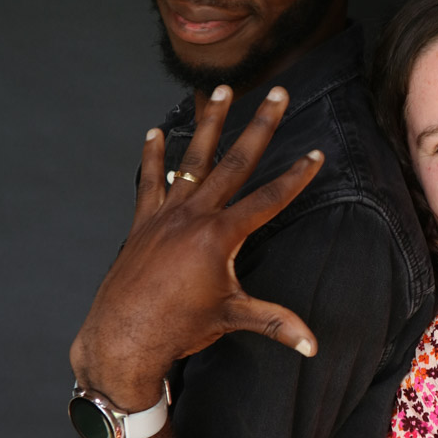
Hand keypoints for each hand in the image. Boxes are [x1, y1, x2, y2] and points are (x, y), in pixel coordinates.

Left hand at [70, 85, 323, 408]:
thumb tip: (313, 345)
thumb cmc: (180, 330)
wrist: (121, 340)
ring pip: (194, 159)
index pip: (269, 198)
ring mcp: (166, 215)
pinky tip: (156, 131)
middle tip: (278, 94)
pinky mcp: (144, 222)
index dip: (296, 176)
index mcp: (221, 236)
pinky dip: (152, 156)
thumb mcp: (233, 318)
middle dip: (262, 126)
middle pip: (236, 161)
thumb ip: (276, 323)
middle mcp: (195, 215)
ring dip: (210, 123)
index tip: (316, 153)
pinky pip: (149, 182)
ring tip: (221, 91)